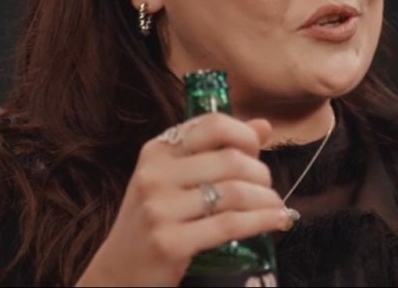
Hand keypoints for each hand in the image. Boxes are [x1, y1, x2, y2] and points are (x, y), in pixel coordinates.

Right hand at [74, 113, 289, 286]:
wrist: (120, 272)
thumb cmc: (154, 220)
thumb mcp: (174, 178)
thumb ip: (215, 149)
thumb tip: (263, 126)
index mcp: (157, 151)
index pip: (213, 125)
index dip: (245, 135)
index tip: (257, 152)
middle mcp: (154, 175)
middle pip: (230, 160)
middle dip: (261, 174)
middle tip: (267, 188)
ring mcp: (159, 209)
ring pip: (234, 192)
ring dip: (266, 199)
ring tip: (275, 207)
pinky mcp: (169, 242)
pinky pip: (230, 225)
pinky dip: (261, 222)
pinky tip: (276, 222)